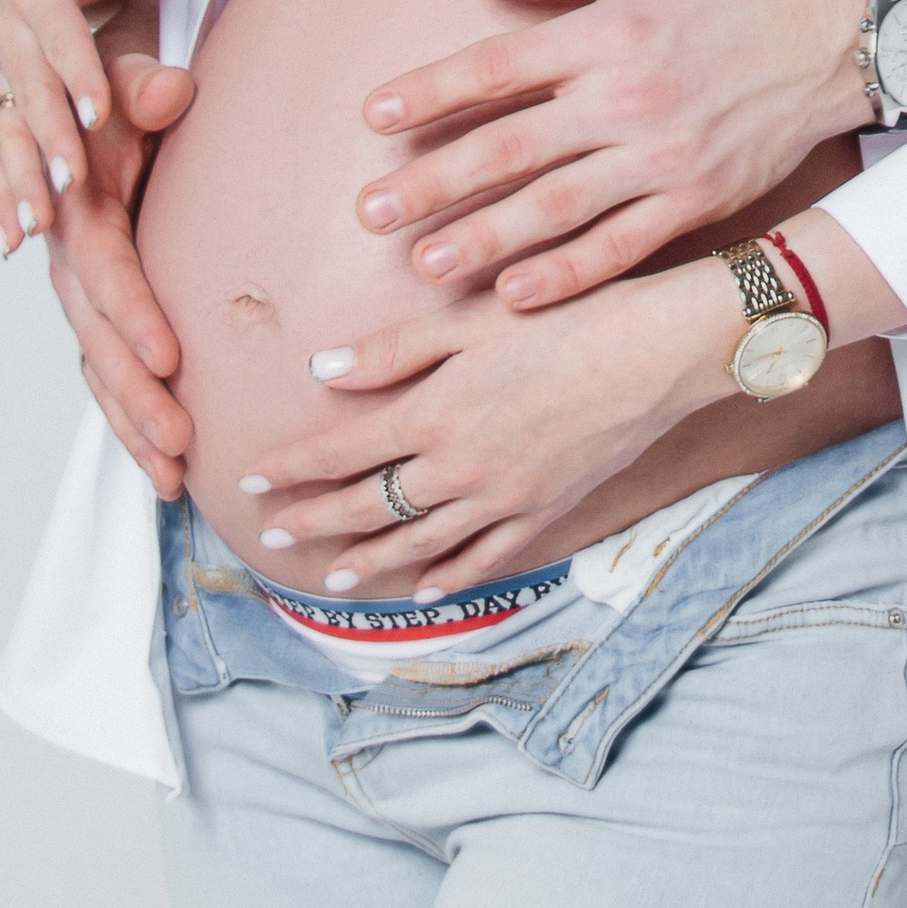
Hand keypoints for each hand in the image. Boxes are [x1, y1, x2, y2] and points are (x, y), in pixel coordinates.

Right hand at [0, 0, 178, 242]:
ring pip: (7, 133)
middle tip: (72, 185)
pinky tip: (10, 241)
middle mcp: (8, 37)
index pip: (61, 39)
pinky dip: (2, 196)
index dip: (78, 75)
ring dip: (20, 181)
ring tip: (37, 227)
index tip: (100, 115)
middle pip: (31, 95)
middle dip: (50, 141)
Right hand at [39, 28, 197, 495]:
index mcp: (78, 210)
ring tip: (175, 477)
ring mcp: (81, 292)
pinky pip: (107, 374)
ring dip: (133, 424)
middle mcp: (71, 259)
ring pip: (100, 370)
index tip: (168, 359)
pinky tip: (164, 470)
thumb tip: (168, 90)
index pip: (105, 270)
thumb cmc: (112, 90)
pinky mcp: (97, 309)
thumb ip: (145, 89)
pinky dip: (129, 422)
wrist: (77, 97)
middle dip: (136, 396)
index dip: (133, 314)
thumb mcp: (123, 79)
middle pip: (99, 340)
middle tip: (178, 443)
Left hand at [238, 264, 733, 596]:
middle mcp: (458, 467)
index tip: (250, 478)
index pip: (340, 451)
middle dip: (314, 522)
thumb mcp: (472, 318)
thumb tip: (319, 370)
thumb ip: (393, 350)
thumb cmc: (566, 318)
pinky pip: (484, 557)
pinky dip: (449, 576)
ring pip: (418, 543)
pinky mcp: (544, 512)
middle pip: (368, 507)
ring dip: (368, 561)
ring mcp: (502, 498)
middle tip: (272, 535)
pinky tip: (425, 589)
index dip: (291, 468)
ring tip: (332, 577)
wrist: (656, 353)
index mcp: (433, 412)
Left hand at [354, 0, 868, 308]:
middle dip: (434, 181)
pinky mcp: (695, 199)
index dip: (432, 90)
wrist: (823, 43)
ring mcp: (661, 154)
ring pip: (557, 206)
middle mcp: (626, 95)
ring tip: (425, 265)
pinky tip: (516, 295)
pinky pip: (621, 245)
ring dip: (485, 238)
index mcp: (605, 31)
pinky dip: (569, 273)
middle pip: (513, 147)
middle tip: (371, 213)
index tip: (375, 115)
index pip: (499, 66)